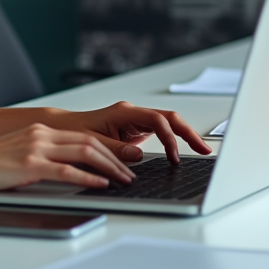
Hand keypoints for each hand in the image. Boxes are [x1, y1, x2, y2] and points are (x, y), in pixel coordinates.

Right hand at [0, 123, 136, 190]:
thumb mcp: (22, 153)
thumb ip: (45, 156)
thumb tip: (70, 169)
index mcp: (41, 130)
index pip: (84, 135)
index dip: (108, 148)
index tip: (123, 160)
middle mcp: (41, 134)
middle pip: (90, 141)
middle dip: (115, 157)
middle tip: (130, 171)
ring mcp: (36, 148)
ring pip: (84, 152)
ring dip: (108, 167)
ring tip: (122, 179)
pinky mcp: (30, 164)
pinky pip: (67, 170)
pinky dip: (88, 177)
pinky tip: (100, 184)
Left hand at [52, 102, 213, 164]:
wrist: (64, 128)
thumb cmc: (74, 131)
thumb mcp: (92, 142)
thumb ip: (115, 149)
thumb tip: (138, 156)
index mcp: (123, 112)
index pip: (156, 120)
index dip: (168, 138)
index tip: (173, 156)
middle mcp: (132, 113)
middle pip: (168, 118)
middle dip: (188, 132)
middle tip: (204, 149)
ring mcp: (135, 121)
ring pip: (167, 124)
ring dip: (184, 136)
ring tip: (201, 150)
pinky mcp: (135, 130)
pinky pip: (160, 132)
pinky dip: (173, 141)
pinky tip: (182, 152)